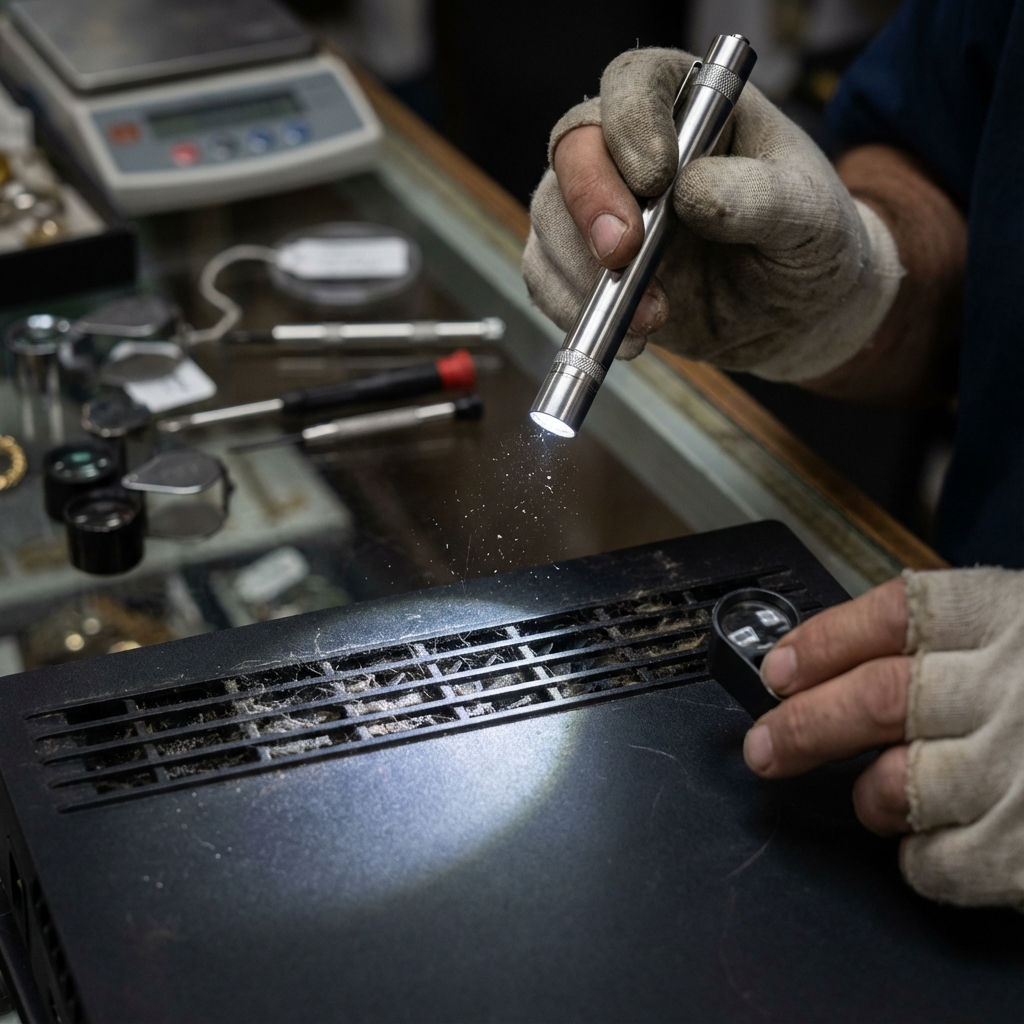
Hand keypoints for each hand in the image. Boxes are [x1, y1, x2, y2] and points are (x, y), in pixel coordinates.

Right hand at [522, 47, 903, 376]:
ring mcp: (600, 207)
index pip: (635, 84)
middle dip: (591, 203)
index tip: (658, 179)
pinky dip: (572, 311)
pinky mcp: (583, 265)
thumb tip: (693, 192)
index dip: (632, 124)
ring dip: (588, 274)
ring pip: (550, 217)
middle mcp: (631, 147)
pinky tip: (626, 336)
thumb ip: (762, 198)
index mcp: (691, 105)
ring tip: (652, 318)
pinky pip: (545, 277)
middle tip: (623, 253)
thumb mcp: (811, 216)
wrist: (793, 312)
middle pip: (574, 148)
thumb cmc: (807, 244)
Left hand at [744, 569, 1023, 910]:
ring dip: (868, 797)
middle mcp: (1014, 682)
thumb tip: (835, 667)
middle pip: (874, 699)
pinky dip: (916, 858)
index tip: (779, 670)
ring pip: (897, 783)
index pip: (887, 616)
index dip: (818, 643)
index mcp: (1007, 615)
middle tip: (765, 748)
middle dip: (802, 726)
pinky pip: (939, 861)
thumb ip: (952, 639)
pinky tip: (928, 843)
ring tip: (873, 796)